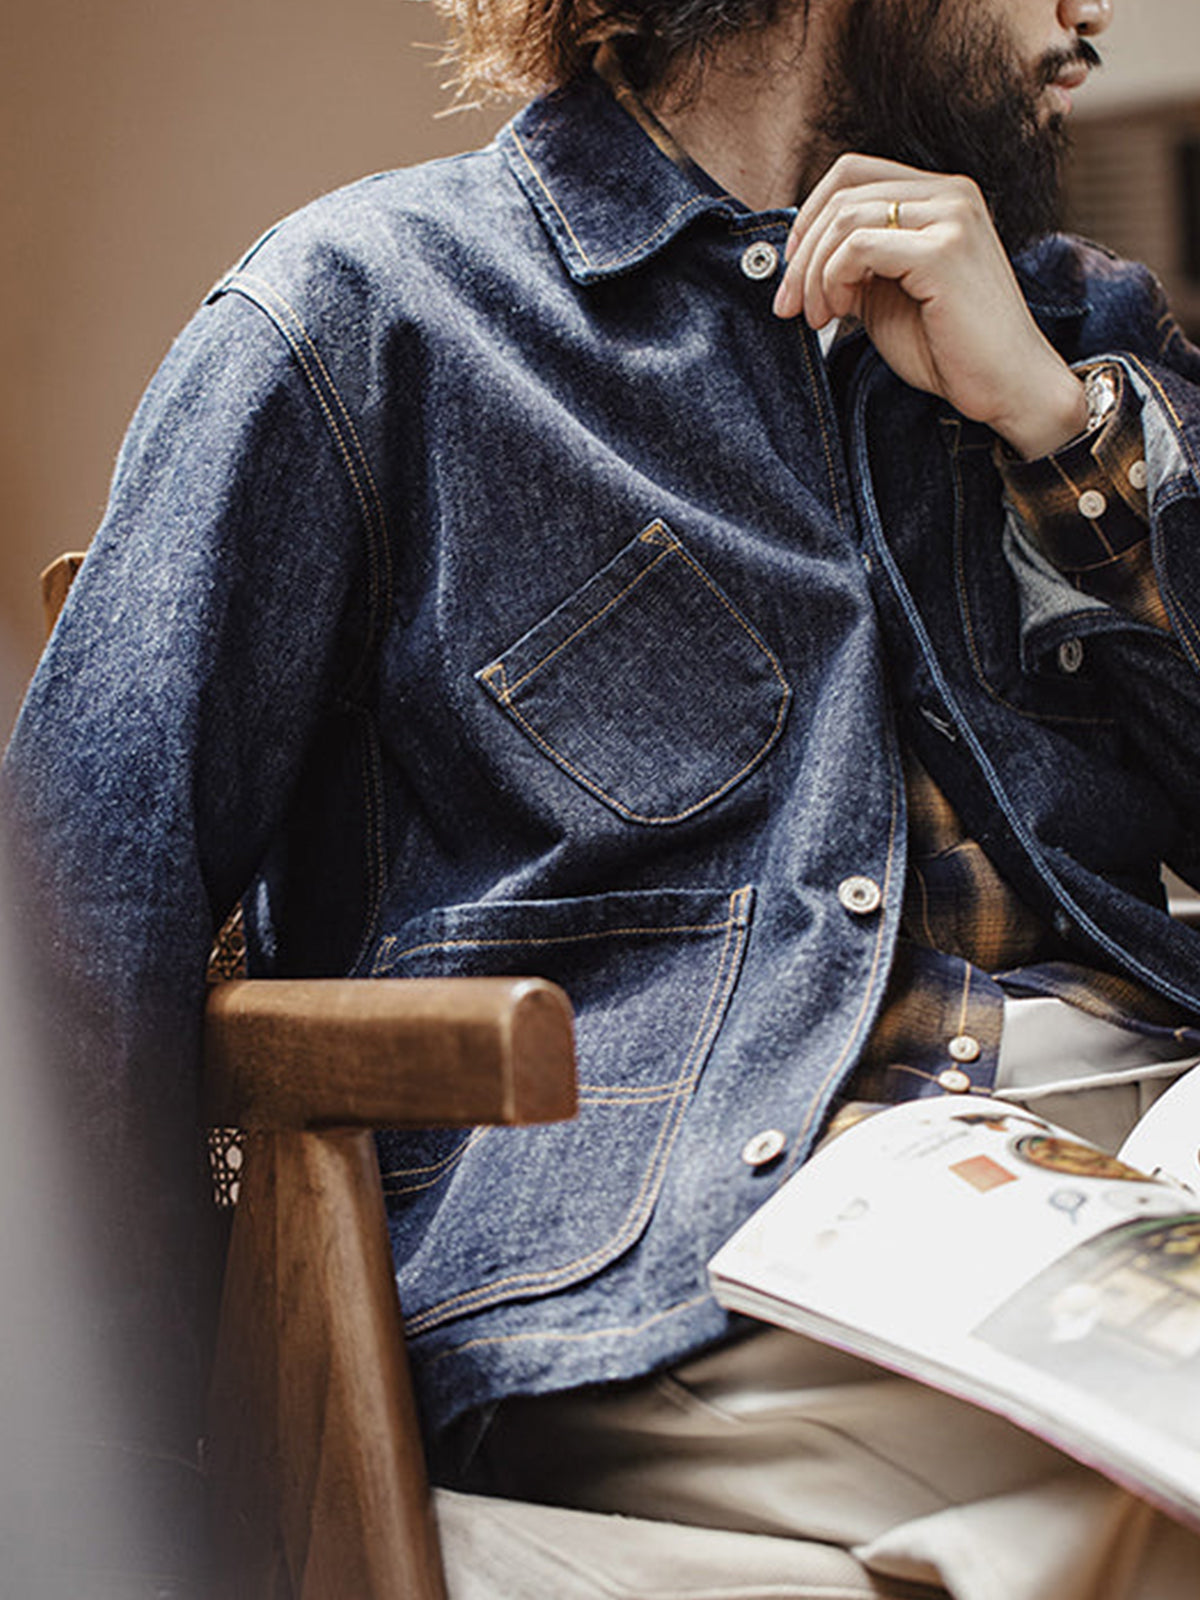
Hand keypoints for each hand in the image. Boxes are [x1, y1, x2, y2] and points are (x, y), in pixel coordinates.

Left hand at [774, 153, 1087, 458]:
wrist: (1008, 386)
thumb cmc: (950, 347)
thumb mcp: (887, 292)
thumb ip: (854, 262)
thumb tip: (798, 252)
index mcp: (940, 195)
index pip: (853, 172)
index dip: (809, 217)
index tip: (792, 271)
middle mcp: (950, 192)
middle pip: (843, 192)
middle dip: (801, 253)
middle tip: (789, 305)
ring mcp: (951, 216)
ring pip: (844, 218)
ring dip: (812, 273)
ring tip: (817, 316)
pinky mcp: (943, 250)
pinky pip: (858, 248)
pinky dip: (833, 281)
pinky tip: (840, 314)